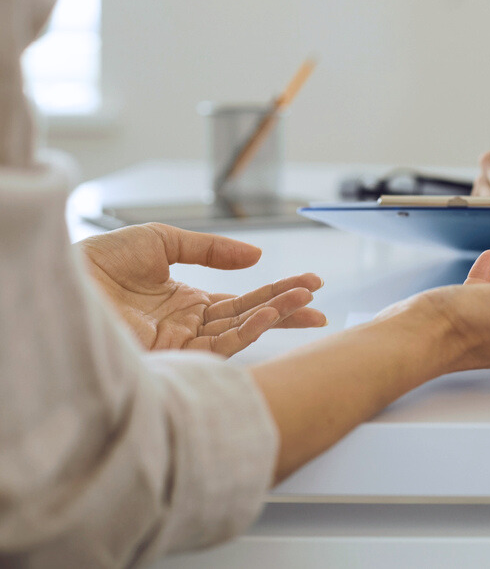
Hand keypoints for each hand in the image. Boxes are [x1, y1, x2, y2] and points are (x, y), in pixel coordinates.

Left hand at [78, 223, 326, 354]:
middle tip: (320, 302)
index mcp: (185, 302)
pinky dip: (249, 330)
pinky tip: (270, 314)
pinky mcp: (172, 356)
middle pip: (249, 318)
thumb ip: (210, 248)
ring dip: (276, 316)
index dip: (277, 292)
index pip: (242, 301)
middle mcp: (187, 327)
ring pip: (241, 332)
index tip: (310, 284)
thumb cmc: (96, 263)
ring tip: (306, 303)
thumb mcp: (160, 240)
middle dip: (287, 310)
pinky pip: (219, 345)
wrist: (60, 282)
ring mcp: (180, 344)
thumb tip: (255, 257)